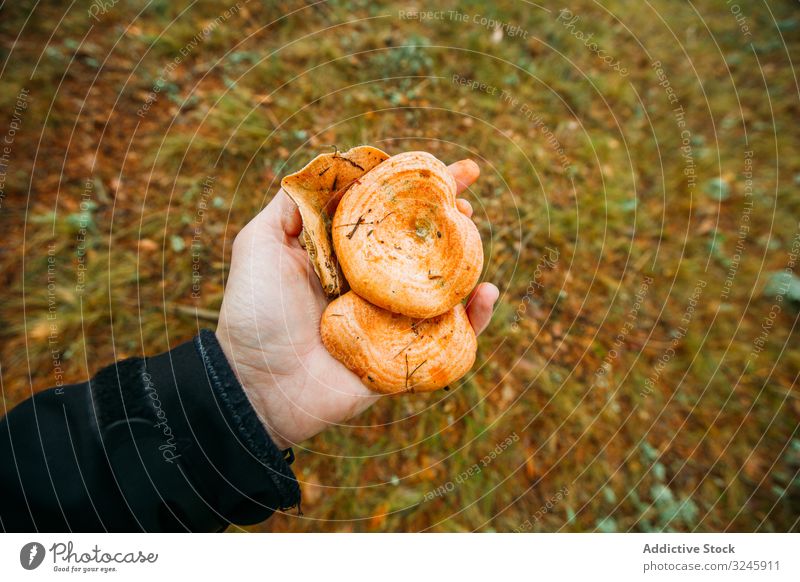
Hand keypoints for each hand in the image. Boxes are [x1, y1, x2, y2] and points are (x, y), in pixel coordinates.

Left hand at [216, 160, 498, 448]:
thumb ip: (289, 207)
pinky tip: (487, 294)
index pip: (386, 211)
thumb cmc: (255, 314)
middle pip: (420, 243)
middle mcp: (370, 282)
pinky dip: (476, 319)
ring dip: (466, 258)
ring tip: (474, 235)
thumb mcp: (259, 245)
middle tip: (465, 198)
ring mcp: (391, 318)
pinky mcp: (406, 356)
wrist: (259, 385)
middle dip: (448, 217)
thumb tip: (325, 167)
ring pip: (441, 284)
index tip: (443, 167)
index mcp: (343, 254)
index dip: (414, 187)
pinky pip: (451, 337)